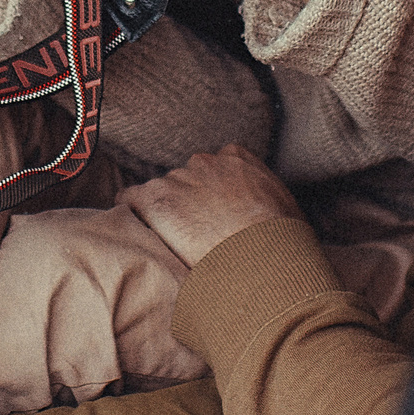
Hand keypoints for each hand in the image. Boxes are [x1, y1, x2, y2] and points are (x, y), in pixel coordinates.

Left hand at [124, 145, 301, 267]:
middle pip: (185, 180)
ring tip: (177, 247)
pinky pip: (129, 199)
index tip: (213, 217)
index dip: (211, 195)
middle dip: (188, 204)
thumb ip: (263, 197)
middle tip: (197, 237)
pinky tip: (139, 234)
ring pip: (160, 193)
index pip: (214, 168)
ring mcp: (178, 178)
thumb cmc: (282, 242)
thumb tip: (263, 214)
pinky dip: (131, 214)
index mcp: (237, 157)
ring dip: (165, 215)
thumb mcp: (284, 207)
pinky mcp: (156, 199)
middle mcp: (205, 161)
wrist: (264, 258)